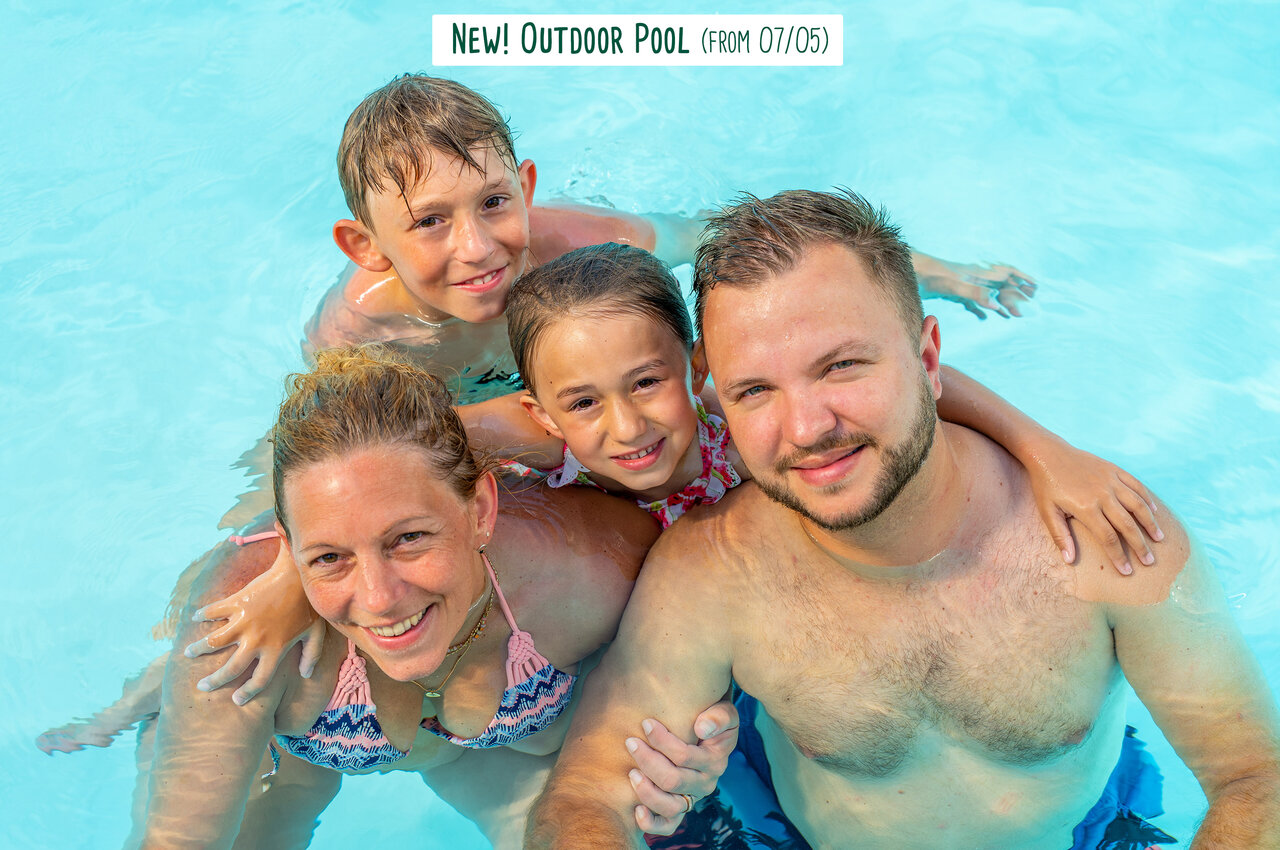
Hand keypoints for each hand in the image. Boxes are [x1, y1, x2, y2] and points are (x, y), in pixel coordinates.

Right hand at [184, 543, 323, 704]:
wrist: (297, 575)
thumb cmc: (307, 605)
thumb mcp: (316, 632)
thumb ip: (311, 655)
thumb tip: (306, 675)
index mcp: (276, 649)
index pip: (260, 680)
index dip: (247, 693)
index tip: (237, 700)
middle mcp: (256, 640)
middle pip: (231, 669)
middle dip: (214, 680)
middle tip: (202, 686)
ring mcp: (244, 622)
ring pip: (214, 642)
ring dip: (198, 649)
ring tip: (187, 653)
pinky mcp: (236, 603)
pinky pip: (214, 611)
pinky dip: (203, 614)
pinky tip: (195, 617)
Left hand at [626, 699, 738, 834]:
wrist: (710, 729)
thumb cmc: (711, 717)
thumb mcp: (724, 711)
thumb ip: (718, 717)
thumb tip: (701, 728)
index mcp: (715, 761)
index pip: (685, 756)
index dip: (662, 741)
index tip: (646, 723)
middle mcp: (705, 783)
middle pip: (673, 780)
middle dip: (648, 761)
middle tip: (631, 742)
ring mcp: (692, 798)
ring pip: (670, 806)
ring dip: (647, 791)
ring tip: (631, 772)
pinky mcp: (680, 808)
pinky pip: (668, 825)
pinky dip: (652, 823)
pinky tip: (637, 810)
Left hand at [913, 254, 1036, 319]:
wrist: (908, 271)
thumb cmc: (930, 277)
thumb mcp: (954, 286)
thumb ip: (976, 293)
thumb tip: (996, 304)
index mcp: (978, 273)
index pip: (1006, 273)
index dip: (1023, 278)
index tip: (1037, 287)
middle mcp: (973, 277)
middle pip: (1000, 285)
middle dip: (1015, 294)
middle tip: (1027, 308)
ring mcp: (962, 284)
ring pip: (987, 294)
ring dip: (1000, 303)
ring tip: (1011, 315)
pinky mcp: (951, 291)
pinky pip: (970, 301)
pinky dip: (980, 309)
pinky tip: (982, 318)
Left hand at [1028, 439, 1163, 573]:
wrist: (1048, 453)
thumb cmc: (1046, 485)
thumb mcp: (1047, 511)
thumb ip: (1060, 536)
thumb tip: (1070, 560)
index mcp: (1086, 507)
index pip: (1108, 538)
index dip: (1118, 556)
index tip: (1127, 571)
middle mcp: (1102, 494)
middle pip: (1127, 525)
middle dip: (1140, 545)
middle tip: (1149, 562)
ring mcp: (1110, 480)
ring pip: (1138, 505)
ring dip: (1150, 523)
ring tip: (1158, 538)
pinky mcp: (1114, 470)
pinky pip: (1136, 485)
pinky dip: (1147, 498)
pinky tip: (1154, 512)